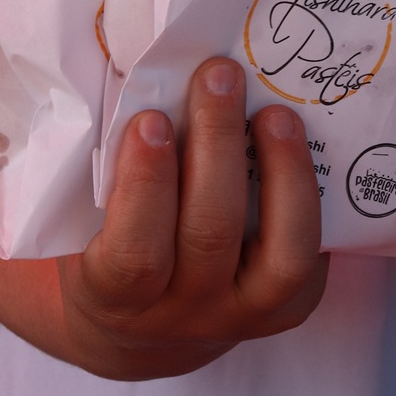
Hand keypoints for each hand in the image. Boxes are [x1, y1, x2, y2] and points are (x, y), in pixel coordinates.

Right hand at [58, 58, 327, 379]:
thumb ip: (105, 165)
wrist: (141, 323)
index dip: (146, 185)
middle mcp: (182, 312)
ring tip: (275, 111)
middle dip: (216, 145)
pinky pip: (311, 257)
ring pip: (280, 254)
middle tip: (217, 75)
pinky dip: (310, 197)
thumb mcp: (84, 217)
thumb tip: (137, 72)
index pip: (133, 253)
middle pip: (210, 233)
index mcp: (114, 294)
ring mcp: (240, 315)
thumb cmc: (105, 241)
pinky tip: (298, 144)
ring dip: (282, 171)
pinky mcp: (286, 309)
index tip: (150, 119)